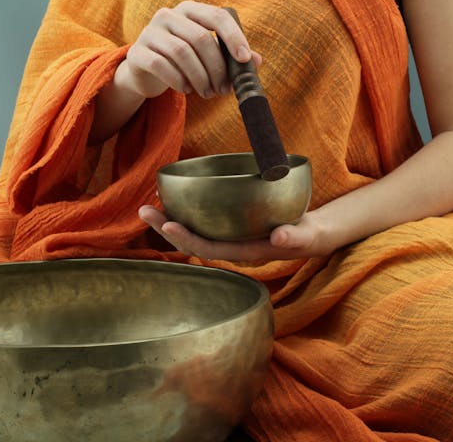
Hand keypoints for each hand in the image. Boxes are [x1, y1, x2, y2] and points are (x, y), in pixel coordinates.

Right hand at [120, 0, 262, 99]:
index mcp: (189, 9)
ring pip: (182, 53)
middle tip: (223, 89)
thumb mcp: (206, 55)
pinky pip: (161, 65)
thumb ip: (230, 55)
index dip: (233, 37)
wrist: (144, 72)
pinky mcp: (137, 53)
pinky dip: (179, 81)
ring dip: (200, 77)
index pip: (217, 16)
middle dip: (216, 68)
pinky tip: (187, 90)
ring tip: (207, 93)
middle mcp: (168, 15)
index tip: (243, 60)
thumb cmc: (181, 61)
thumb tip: (257, 61)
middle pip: (200, 38)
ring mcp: (149, 32)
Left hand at [138, 205, 333, 261]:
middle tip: (143, 210)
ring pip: (191, 234)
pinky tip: (170, 201)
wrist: (309, 236)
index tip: (168, 224)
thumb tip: (279, 236)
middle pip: (191, 243)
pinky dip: (182, 214)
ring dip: (168, 222)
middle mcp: (230, 248)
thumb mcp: (306, 236)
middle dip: (166, 229)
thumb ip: (295, 237)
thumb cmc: (307, 235)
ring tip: (146, 207)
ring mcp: (226, 239)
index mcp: (244, 252)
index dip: (187, 239)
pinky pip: (199, 224)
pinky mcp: (227, 229)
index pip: (209, 249)